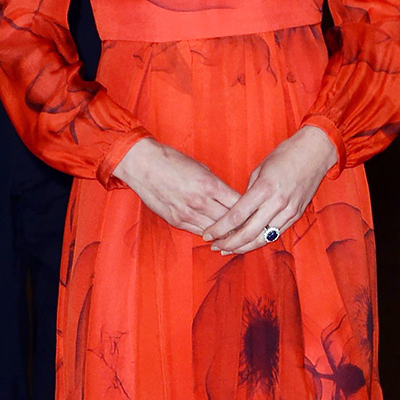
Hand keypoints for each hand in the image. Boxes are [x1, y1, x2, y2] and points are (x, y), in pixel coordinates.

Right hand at [113, 139, 240, 233]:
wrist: (143, 165)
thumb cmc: (173, 162)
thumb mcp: (201, 168)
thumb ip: (216, 186)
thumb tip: (229, 199)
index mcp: (210, 185)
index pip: (238, 204)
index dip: (249, 211)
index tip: (256, 214)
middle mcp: (200, 202)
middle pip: (229, 221)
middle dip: (241, 226)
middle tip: (251, 230)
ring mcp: (187, 213)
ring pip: (215, 230)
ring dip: (226, 234)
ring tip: (238, 237)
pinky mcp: (176, 220)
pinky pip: (199, 232)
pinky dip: (209, 234)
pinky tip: (217, 236)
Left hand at [204, 125, 337, 254]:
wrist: (316, 152)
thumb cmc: (285, 155)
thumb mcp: (260, 169)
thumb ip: (249, 192)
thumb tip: (238, 210)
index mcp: (264, 189)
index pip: (237, 216)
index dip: (220, 228)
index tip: (208, 234)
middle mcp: (277, 203)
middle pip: (248, 232)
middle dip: (228, 243)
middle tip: (214, 246)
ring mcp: (288, 211)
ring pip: (262, 238)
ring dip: (243, 247)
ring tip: (228, 250)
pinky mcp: (296, 215)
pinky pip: (275, 234)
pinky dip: (259, 241)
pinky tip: (248, 244)